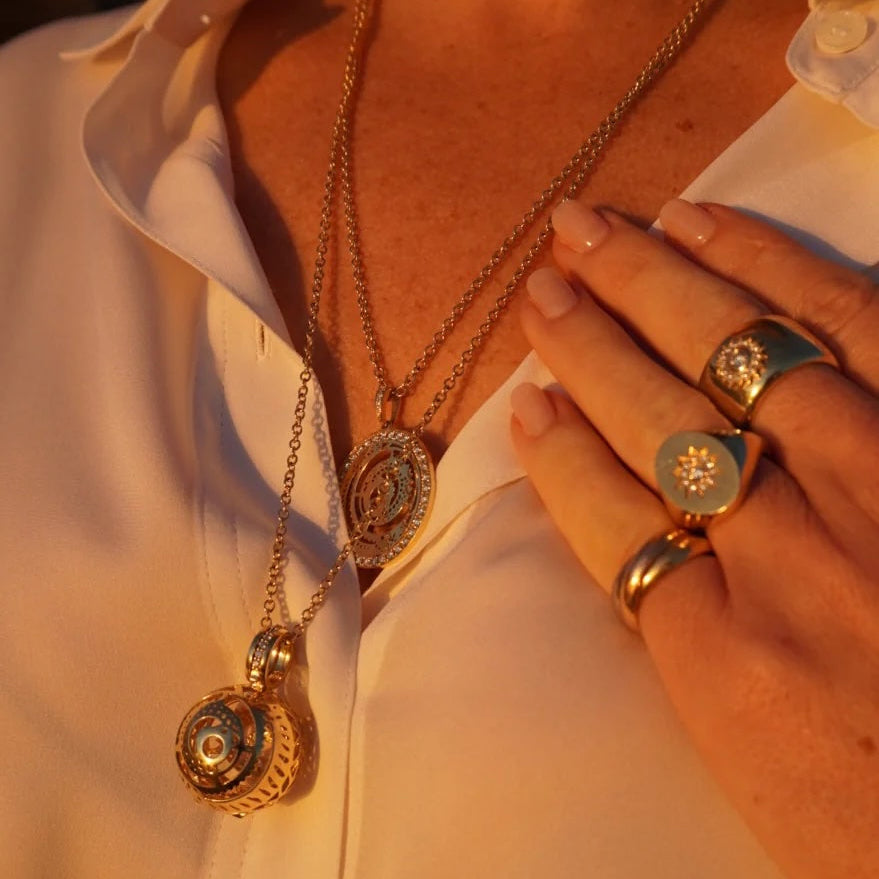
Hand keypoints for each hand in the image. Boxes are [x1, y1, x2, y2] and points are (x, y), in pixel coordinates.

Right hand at [510, 198, 878, 878]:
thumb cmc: (876, 809)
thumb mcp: (755, 759)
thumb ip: (690, 648)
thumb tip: (638, 545)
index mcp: (727, 665)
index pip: (607, 520)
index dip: (558, 454)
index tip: (525, 400)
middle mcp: (793, 562)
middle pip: (655, 421)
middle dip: (587, 341)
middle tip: (543, 280)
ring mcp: (876, 484)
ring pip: (735, 354)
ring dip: (652, 282)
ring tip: (592, 231)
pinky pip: (850, 323)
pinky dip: (770, 268)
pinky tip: (709, 229)